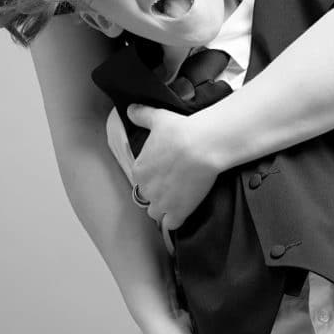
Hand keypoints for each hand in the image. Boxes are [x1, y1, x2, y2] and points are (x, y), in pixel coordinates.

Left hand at [127, 106, 219, 229]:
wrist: (203, 145)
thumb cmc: (181, 130)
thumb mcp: (158, 118)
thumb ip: (142, 114)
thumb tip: (130, 109)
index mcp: (139, 169)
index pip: (141, 180)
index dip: (154, 177)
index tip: (166, 171)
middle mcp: (146, 189)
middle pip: (148, 198)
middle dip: (159, 193)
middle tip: (175, 183)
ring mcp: (161, 203)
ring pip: (157, 213)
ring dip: (165, 209)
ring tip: (179, 199)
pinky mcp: (178, 213)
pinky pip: (172, 224)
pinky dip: (177, 219)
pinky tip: (185, 210)